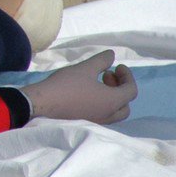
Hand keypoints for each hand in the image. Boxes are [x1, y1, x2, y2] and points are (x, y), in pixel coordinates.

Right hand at [20, 50, 136, 123]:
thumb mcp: (85, 68)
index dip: (127, 76)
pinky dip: (103, 103)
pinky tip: (88, 93)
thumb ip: (101, 61)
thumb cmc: (67, 85)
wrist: (43, 103)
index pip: (131, 90)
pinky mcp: (87, 122)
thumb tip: (112, 55)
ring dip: (112, 96)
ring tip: (97, 83)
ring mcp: (98, 120)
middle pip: (126, 103)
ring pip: (115, 110)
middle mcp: (109, 114)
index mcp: (113, 101)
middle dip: (120, 87)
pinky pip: (104, 114)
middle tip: (107, 75)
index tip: (117, 66)